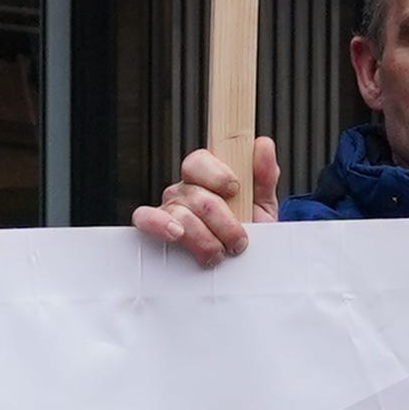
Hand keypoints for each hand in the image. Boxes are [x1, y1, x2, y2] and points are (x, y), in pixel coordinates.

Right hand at [129, 135, 272, 269]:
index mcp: (207, 178)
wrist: (246, 264)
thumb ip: (263, 175)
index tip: (234, 190)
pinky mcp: (156, 230)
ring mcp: (169, 210)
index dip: (216, 175)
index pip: (199, 161)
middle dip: (222, 221)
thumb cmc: (250, 233)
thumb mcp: (263, 204)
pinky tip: (176, 234)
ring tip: (219, 252)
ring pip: (179, 214)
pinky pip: (145, 218)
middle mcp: (185, 191)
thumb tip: (262, 145)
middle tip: (239, 240)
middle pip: (195, 195)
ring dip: (204, 238)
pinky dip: (159, 224)